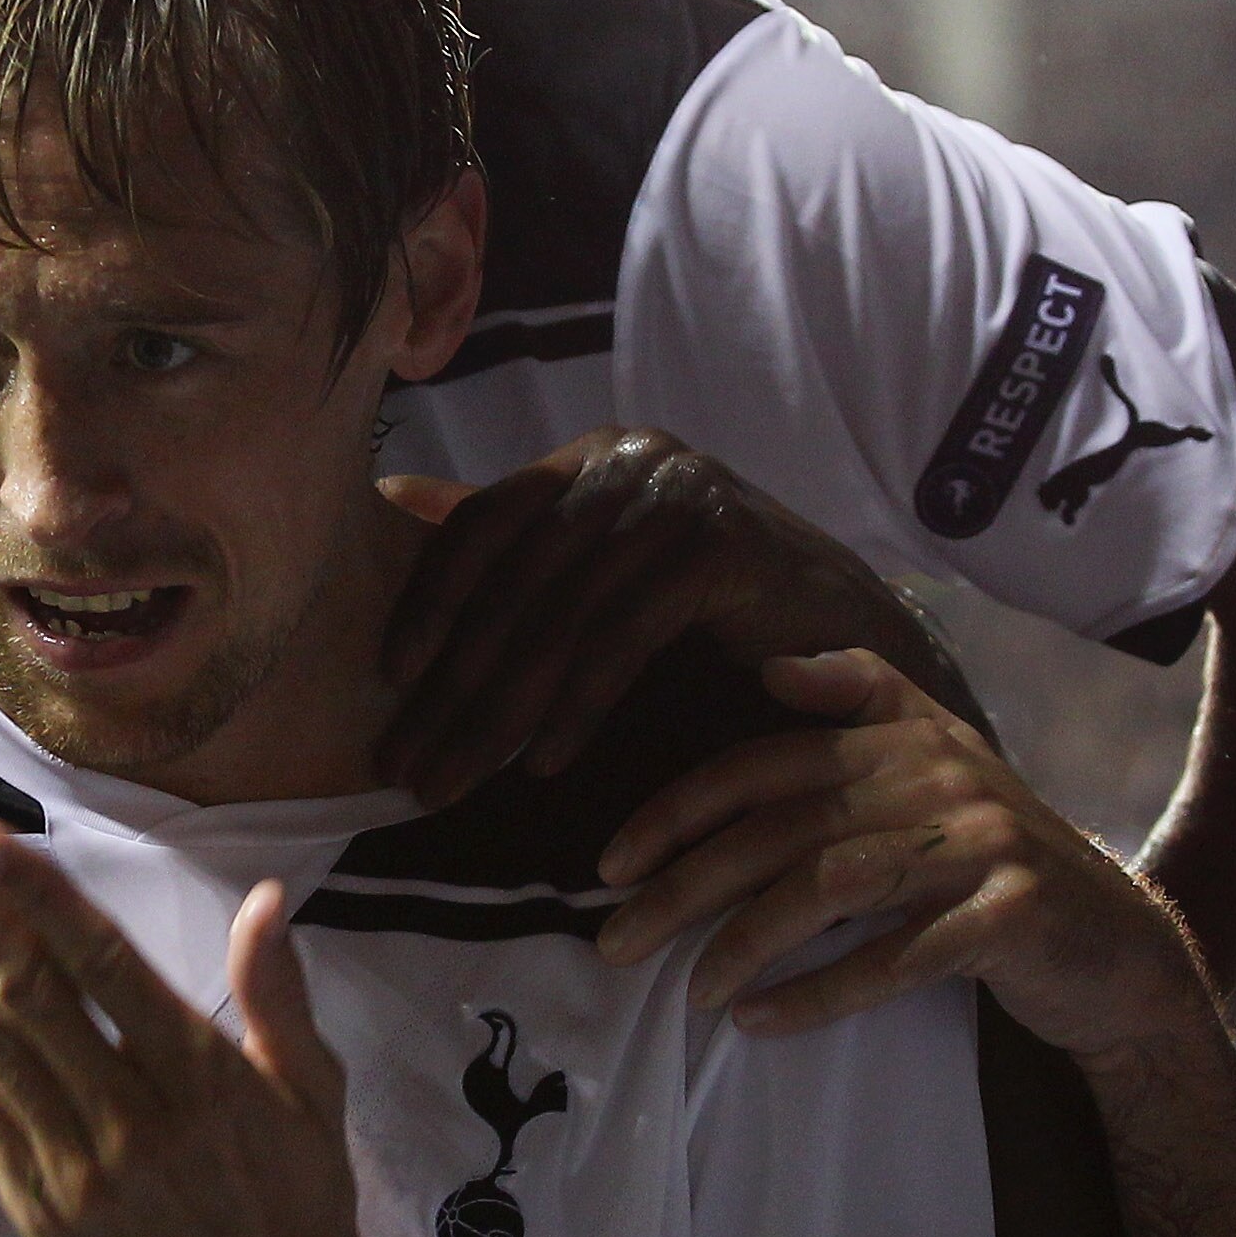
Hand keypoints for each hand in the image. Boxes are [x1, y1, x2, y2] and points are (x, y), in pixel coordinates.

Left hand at [0, 810, 434, 1236]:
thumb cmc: (301, 1213)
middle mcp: (131, 1121)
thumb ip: (280, 996)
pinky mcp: (39, 1213)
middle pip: (26, 994)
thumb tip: (260, 898)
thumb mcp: (314, 1100)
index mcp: (203, 1080)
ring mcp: (76, 1172)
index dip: (39, 901)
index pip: (105, 971)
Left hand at [376, 427, 969, 805]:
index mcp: (590, 456)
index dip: (427, 599)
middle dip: (450, 684)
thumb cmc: (715, 610)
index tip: (387, 679)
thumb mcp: (600, 565)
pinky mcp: (722, 546)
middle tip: (404, 765)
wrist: (848, 636)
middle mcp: (630, 459)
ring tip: (454, 781)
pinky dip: (577, 706)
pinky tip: (541, 764)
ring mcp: (679, 495)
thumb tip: (393, 494)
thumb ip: (510, 536)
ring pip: (560, 616)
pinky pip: (622, 637)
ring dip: (497, 712)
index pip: (483, 521)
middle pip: (513, 580)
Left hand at [592, 651, 1208, 1061]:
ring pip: (831, 887)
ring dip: (745, 943)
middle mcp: (941, 777)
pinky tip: (760, 1019)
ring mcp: (982, 844)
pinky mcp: (1012, 915)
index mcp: (906, 739)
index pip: (764, 765)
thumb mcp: (941, 763)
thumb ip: (864, 701)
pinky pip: (896, 958)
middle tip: (618, 942)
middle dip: (687, 887)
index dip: (679, 810)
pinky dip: (819, 992)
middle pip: (783, 830)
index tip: (611, 864)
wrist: (1116, 948)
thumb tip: (770, 668)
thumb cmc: (996, 860)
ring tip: (692, 991)